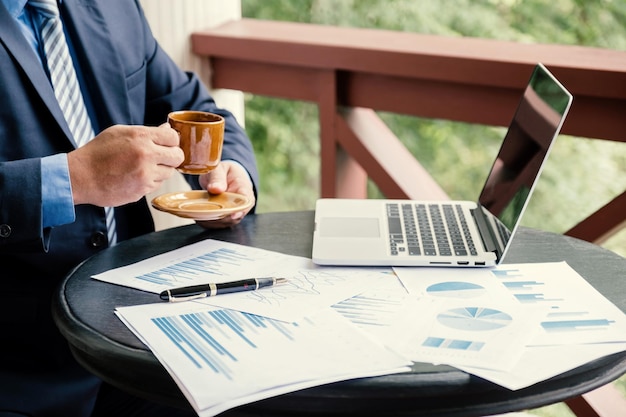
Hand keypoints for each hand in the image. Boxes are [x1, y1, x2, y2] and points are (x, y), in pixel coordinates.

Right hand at [67, 124, 183, 206]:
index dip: (172, 141)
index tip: (167, 144)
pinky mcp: (142, 190)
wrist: (80, 177)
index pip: (173, 137)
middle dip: (172, 157)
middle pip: (178, 157)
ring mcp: (145, 175)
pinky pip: (157, 184)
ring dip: (161, 170)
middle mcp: (146, 155)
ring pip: (169, 173)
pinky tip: (135, 177)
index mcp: (140, 137)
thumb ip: (146, 132)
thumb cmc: (98, 152)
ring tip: (143, 167)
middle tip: (162, 157)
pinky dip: (150, 181)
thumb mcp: (120, 133)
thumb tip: (167, 129)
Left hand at [196, 161, 255, 228]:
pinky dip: (207, 222)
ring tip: (199, 213)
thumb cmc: (224, 172)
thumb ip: (217, 177)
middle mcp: (242, 204)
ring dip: (212, 220)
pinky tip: (199, 216)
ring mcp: (234, 212)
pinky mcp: (226, 218)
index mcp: (244, 189)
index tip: (232, 215)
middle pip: (235, 216)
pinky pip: (218, 224)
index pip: (247, 202)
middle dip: (220, 216)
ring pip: (225, 222)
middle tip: (205, 212)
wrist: (225, 177)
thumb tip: (215, 189)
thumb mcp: (220, 169)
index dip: (240, 210)